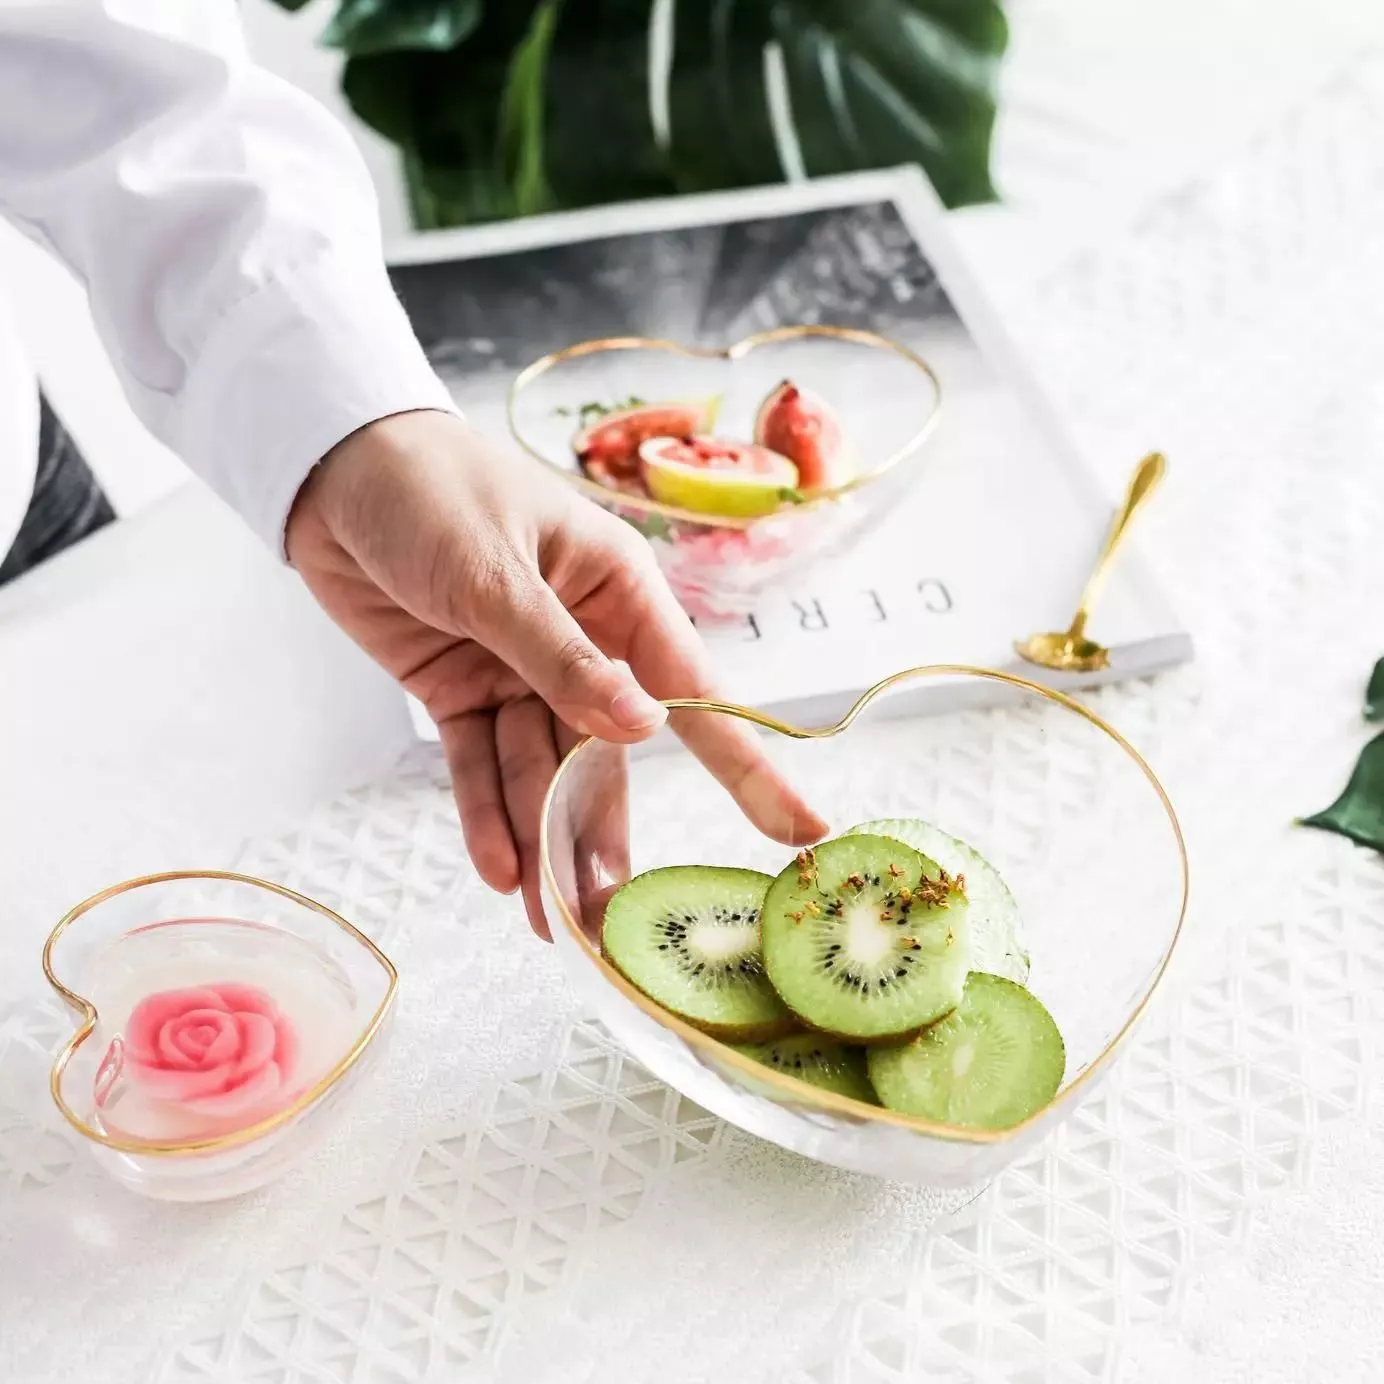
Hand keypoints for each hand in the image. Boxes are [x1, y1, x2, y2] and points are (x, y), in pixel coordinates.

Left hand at [285, 410, 825, 933]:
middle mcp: (583, 639)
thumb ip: (560, 657)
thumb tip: (643, 729)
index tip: (796, 828)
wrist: (330, 468)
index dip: (746, 765)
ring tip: (547, 922)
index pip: (693, 691)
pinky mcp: (463, 690)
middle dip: (605, 832)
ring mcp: (521, 670)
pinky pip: (482, 762)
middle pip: (609, 753)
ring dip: (541, 839)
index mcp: (619, 592)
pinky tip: (497, 869)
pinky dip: (485, 812)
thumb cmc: (429, 489)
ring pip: (542, 770)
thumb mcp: (494, 571)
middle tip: (610, 920)